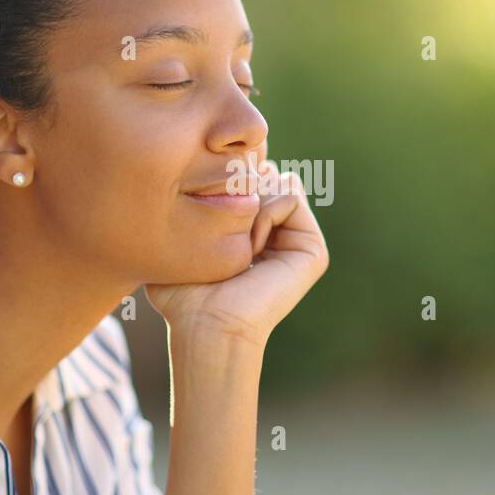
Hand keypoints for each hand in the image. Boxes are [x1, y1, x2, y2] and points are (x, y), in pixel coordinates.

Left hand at [145, 159, 329, 345]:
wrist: (206, 323)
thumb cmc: (185, 291)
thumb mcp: (182, 239)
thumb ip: (195, 204)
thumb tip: (207, 172)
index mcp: (255, 234)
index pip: (249, 176)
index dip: (227, 181)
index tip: (207, 215)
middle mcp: (280, 235)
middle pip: (266, 172)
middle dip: (240, 190)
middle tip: (224, 230)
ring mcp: (298, 242)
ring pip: (280, 179)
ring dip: (252, 204)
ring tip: (238, 242)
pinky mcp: (312, 250)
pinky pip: (291, 195)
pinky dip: (266, 214)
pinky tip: (252, 247)